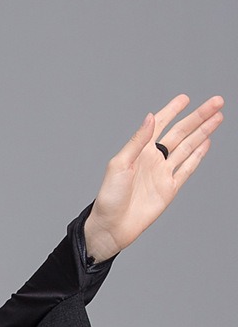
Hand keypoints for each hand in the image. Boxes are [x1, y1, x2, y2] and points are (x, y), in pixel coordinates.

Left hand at [84, 94, 223, 262]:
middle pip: (181, 132)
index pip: (160, 124)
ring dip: (203, 132)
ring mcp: (163, 173)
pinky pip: (187, 168)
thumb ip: (137, 141)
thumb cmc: (109, 197)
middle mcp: (154, 159)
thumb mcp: (119, 164)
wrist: (112, 227)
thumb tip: (150, 117)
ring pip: (188, 147)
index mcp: (140, 150)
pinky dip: (198, 155)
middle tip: (216, 102)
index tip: (185, 98)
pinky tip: (207, 142)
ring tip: (218, 117)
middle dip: (199, 116)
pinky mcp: (170, 189)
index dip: (173, 110)